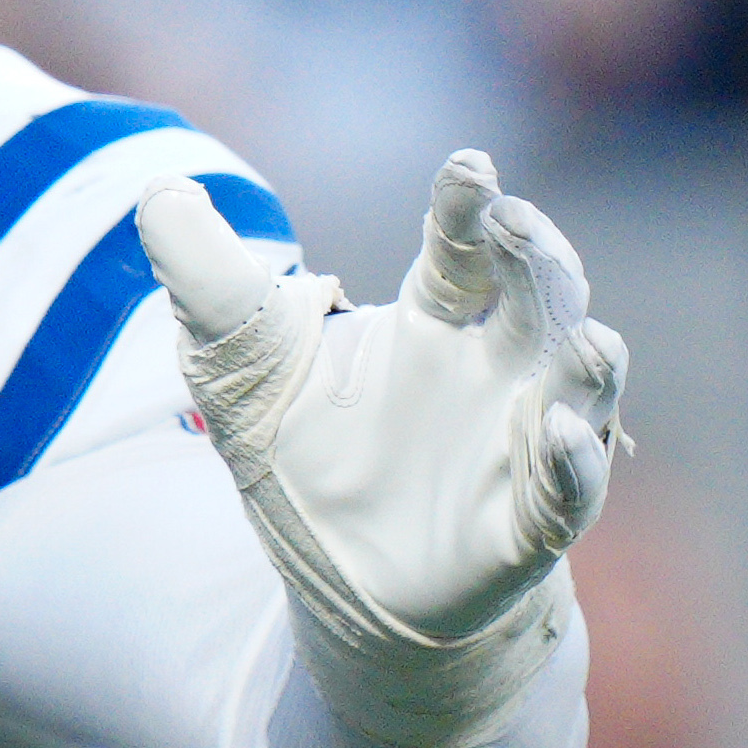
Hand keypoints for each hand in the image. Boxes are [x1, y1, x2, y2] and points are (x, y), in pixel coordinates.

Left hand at [139, 150, 625, 747]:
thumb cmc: (307, 451)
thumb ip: (205, 276)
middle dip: (537, 258)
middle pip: (540, 299)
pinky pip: (566, 493)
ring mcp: (521, 447)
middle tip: (516, 219)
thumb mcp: (237, 360)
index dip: (470, 208)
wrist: (337, 579)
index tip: (471, 168)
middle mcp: (496, 372)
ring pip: (579, 391)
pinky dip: (570, 465)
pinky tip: (557, 434)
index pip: (463, 249)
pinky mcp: (525, 527)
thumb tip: (159, 190)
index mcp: (436, 320)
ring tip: (588, 336)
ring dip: (588, 363)